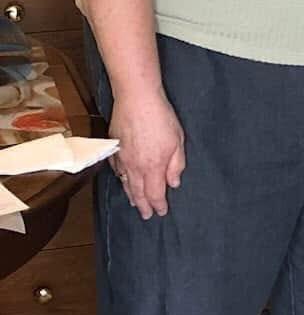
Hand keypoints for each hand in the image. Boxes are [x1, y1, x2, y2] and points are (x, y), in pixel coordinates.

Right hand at [109, 91, 185, 218]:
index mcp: (153, 167)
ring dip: (131, 195)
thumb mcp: (178, 142)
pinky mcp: (113, 148)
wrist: (136, 99)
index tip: (161, 212)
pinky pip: (116, 170)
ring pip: (125, 183)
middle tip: (147, 215)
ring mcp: (121, 158)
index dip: (158, 205)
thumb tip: (173, 183)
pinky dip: (121, 179)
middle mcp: (135, 167)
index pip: (155, 194)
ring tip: (135, 203)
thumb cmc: (161, 118)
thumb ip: (176, 166)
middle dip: (143, 206)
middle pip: (138, 193)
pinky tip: (123, 180)